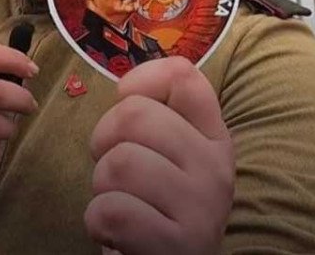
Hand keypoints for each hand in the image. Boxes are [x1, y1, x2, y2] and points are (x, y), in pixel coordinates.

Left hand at [86, 57, 233, 254]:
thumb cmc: (153, 207)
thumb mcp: (167, 158)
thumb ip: (155, 119)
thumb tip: (125, 88)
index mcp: (213, 138)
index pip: (183, 76)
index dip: (141, 80)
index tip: (127, 103)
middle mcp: (216, 167)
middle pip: (133, 115)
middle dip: (103, 141)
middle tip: (115, 171)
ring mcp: (202, 207)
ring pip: (119, 163)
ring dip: (101, 187)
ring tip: (120, 204)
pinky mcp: (179, 245)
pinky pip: (112, 211)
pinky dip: (99, 222)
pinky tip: (118, 234)